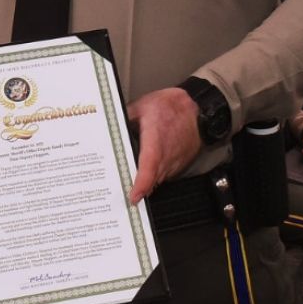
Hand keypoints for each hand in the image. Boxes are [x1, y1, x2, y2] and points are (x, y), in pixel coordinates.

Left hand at [125, 87, 201, 203]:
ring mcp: (175, 162)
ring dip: (146, 181)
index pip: (149, 169)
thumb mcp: (141, 106)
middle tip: (123, 191)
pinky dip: (155, 174)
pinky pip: (165, 173)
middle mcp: (167, 156)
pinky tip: (146, 168)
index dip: (141, 186)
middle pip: (151, 180)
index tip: (133, 197)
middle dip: (137, 188)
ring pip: (158, 179)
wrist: (194, 108)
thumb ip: (124, 118)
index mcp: (155, 142)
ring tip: (133, 179)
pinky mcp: (180, 164)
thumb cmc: (169, 106)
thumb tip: (108, 126)